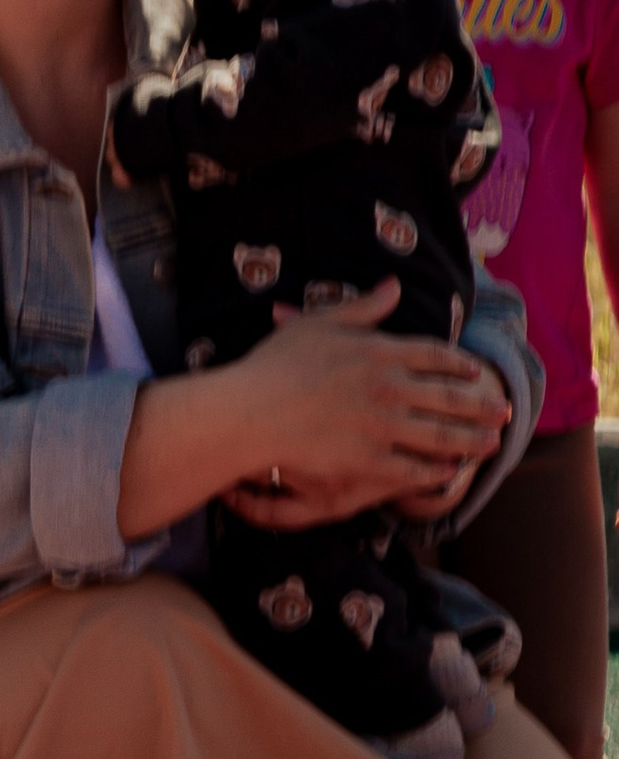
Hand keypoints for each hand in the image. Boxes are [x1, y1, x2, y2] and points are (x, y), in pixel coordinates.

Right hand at [226, 283, 510, 529]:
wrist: (251, 412)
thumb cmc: (275, 365)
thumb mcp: (319, 323)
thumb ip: (364, 307)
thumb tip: (394, 285)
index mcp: (381, 351)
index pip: (435, 356)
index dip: (461, 365)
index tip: (477, 372)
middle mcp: (391, 388)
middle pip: (450, 397)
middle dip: (482, 405)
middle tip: (505, 411)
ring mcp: (383, 426)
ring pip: (440, 435)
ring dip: (470, 440)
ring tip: (491, 444)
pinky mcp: (368, 460)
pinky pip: (412, 468)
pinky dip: (435, 471)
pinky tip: (449, 473)